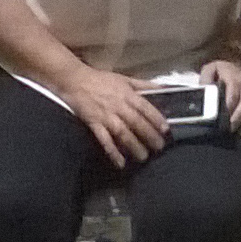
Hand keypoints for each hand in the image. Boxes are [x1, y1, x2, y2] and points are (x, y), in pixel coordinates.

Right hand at [52, 66, 169, 168]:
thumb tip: (165, 88)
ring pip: (122, 133)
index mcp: (127, 94)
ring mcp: (106, 116)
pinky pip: (104, 140)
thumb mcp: (125, 79)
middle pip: (136, 122)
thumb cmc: (101, 79)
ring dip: (134, 145)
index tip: (165, 130)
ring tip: (143, 157)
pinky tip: (120, 162)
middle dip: (149, 135)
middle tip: (159, 147)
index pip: (145, 107)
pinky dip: (112, 151)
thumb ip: (145, 85)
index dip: (156, 119)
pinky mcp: (94, 124)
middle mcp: (118, 106)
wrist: (74, 80)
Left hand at [199, 56, 240, 132]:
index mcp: (234, 78)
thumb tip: (204, 91)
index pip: (233, 93)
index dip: (229, 106)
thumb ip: (206, 79)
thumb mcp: (210, 69)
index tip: (223, 117)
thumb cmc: (221, 70)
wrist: (235, 64)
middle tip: (231, 128)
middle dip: (239, 117)